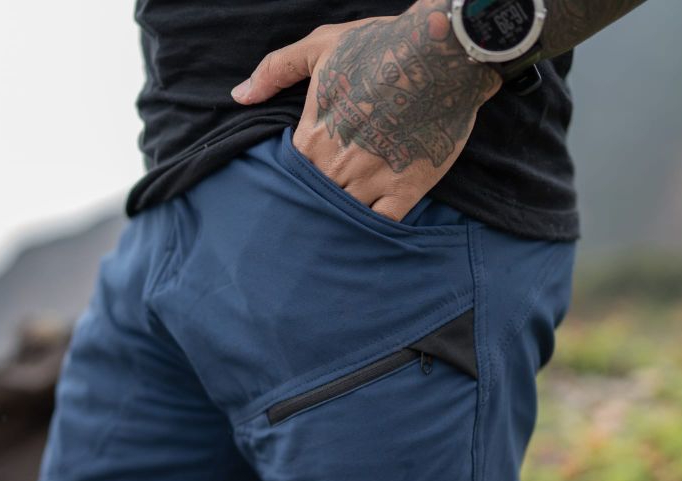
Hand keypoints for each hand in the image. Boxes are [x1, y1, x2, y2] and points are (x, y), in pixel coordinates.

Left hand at [231, 0, 501, 222]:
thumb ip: (275, 70)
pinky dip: (371, 231)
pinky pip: (381, 224)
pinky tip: (366, 234)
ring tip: (335, 230)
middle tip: (313, 216)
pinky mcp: (405, 189)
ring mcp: (372, 179)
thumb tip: (239, 96)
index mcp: (315, 135)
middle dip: (313, 207)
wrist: (442, 52)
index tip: (299, 183)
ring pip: (344, 216)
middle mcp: (338, 164)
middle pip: (315, 200)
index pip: (291, 175)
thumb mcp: (320, 46)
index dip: (293, 182)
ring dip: (339, 222)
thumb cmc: (380, 45)